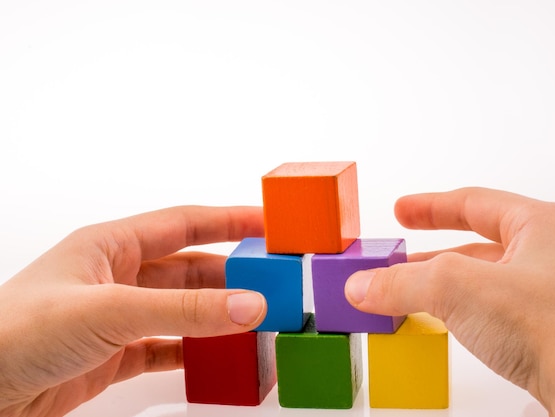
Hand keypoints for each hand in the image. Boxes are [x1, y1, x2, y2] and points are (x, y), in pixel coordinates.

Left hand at [0, 206, 267, 416]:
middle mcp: (117, 277)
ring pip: (183, 310)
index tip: (268, 224)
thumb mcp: (109, 310)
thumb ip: (183, 310)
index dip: (229, 221)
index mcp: (111, 245)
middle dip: (232, 275)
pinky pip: (168, 347)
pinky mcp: (114, 354)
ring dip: (218, 316)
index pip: (184, 223)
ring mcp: (117, 317)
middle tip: (273, 283)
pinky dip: (195, 351)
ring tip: (255, 321)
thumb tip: (248, 305)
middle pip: (191, 269)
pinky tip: (216, 354)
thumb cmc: (15, 332)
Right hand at [345, 187, 554, 416]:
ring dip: (440, 286)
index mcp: (538, 225)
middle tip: (398, 258)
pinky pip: (489, 310)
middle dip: (429, 254)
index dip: (430, 206)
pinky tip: (442, 323)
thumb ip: (403, 282)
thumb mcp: (458, 288)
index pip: (472, 203)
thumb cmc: (554, 327)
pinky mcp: (544, 329)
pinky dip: (459, 312)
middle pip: (474, 244)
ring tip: (408, 294)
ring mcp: (548, 294)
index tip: (402, 211)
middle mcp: (547, 255)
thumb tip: (364, 285)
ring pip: (480, 280)